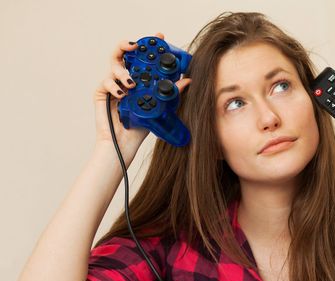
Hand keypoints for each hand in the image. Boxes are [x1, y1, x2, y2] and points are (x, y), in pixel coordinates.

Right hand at [92, 32, 190, 158]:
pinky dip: (114, 87)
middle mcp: (125, 79)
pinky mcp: (101, 94)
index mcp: (138, 79)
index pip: (142, 58)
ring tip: (131, 83)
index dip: (148, 45)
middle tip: (135, 45)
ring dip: (123, 71)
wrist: (124, 144)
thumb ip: (172, 94)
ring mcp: (112, 85)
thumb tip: (187, 81)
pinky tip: (122, 94)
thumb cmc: (140, 127)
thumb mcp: (160, 108)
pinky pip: (105, 82)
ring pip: (114, 65)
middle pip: (123, 54)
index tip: (159, 36)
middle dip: (128, 45)